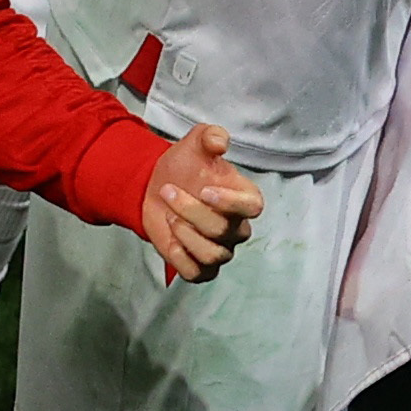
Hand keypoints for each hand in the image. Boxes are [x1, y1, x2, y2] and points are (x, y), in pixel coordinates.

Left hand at [138, 121, 269, 279]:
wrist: (156, 187)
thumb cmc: (184, 166)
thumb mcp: (195, 143)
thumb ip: (209, 136)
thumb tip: (220, 142)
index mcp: (244, 198)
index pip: (254, 208)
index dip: (231, 202)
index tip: (204, 189)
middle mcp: (237, 227)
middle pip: (225, 232)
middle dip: (192, 212)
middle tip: (169, 191)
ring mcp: (220, 249)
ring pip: (213, 255)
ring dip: (186, 235)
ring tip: (169, 217)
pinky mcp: (199, 265)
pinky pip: (197, 274)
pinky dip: (181, 260)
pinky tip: (170, 241)